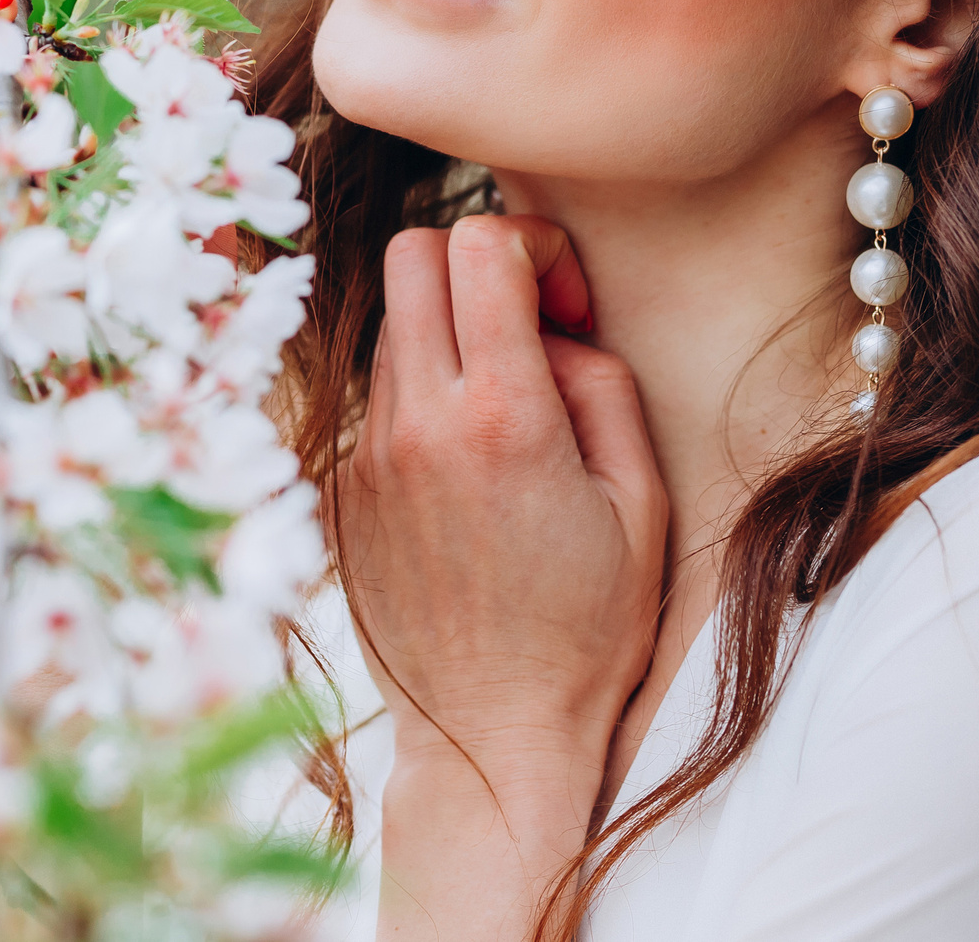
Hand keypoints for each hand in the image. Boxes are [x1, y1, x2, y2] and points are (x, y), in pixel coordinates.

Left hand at [338, 215, 667, 941]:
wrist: (493, 735)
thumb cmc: (588, 625)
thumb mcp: (639, 497)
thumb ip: (597, 381)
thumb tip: (547, 321)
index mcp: (500, 416)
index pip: (479, 242)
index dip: (534, 244)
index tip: (566, 302)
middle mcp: (416, 423)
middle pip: (411, 253)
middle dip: (475, 261)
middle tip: (527, 326)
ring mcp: (366, 455)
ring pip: (391, 325)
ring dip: (448, 336)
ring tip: (502, 413)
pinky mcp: (339, 488)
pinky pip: (376, 399)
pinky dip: (420, 401)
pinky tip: (464, 472)